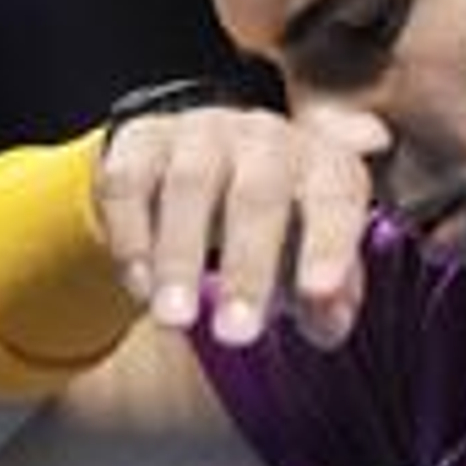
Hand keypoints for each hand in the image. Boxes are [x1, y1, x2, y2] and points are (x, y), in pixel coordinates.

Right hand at [95, 99, 392, 348]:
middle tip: (235, 335)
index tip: (316, 295)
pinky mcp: (144, 138)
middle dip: (246, 268)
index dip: (329, 246)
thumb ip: (331, 301)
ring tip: (175, 320)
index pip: (336, 200)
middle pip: (259, 194)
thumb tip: (327, 319)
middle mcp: (268, 138)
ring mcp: (202, 131)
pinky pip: (130, 181)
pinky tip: (139, 287)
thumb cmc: (279, 234)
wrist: (208, 177)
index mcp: (325, 167)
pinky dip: (131, 237)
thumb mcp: (312, 269)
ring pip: (190, 185)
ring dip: (180, 258)